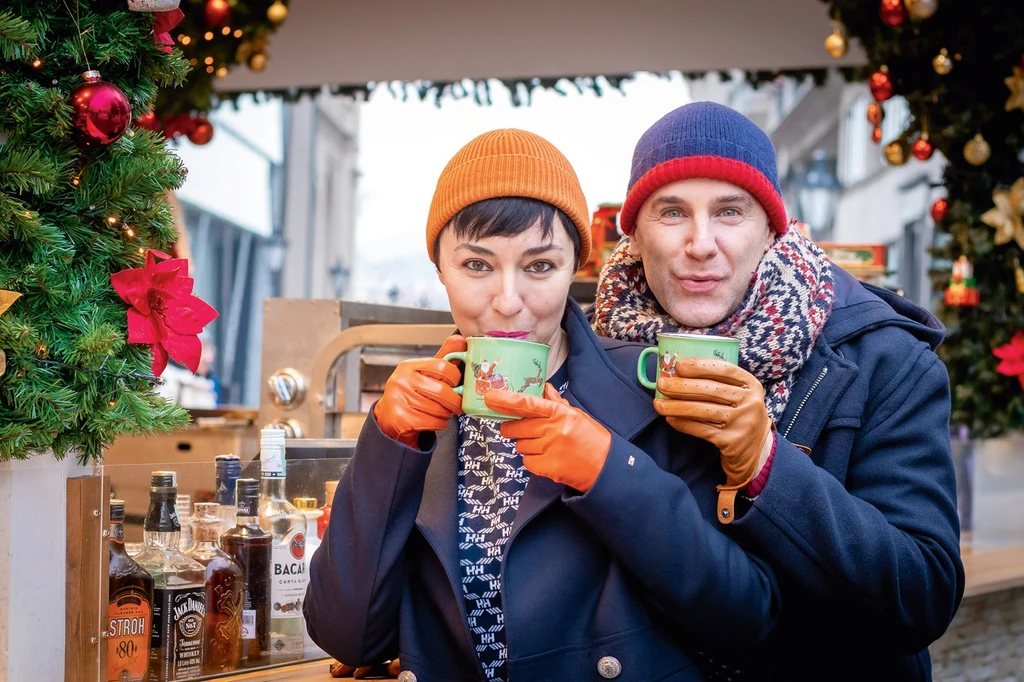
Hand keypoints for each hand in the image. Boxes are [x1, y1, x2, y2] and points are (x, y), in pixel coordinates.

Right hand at [373, 335, 465, 446]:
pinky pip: (431, 422)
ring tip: (442, 412)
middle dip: (454, 401)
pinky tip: (433, 420)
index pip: (442, 366)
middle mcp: (402, 380)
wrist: (389, 417)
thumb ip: (444, 357)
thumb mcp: (425, 373)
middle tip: (456, 405)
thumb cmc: (411, 393)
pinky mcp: (401, 418)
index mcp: (409, 367)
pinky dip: (438, 424)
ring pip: (438, 409)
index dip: (455, 377)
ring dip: (446, 414)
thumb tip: (461, 340)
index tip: (457, 384)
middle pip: (442, 391)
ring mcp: (399, 399)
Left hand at [484, 383, 611, 492]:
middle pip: (517, 427)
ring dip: (526, 445)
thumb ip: (556, 403)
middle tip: (518, 430)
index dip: (506, 400)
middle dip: (512, 428)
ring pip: (520, 446)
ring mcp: (550, 450)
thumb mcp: (577, 416)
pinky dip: (533, 461)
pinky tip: (546, 459)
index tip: (490, 397)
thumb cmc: (592, 438)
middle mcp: (553, 430)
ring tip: (544, 447)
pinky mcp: (548, 468)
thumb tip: (544, 387)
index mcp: (559, 413)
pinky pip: (527, 462)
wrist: (607, 467)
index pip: (527, 403)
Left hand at [654, 358, 773, 522]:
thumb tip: (679, 373)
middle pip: (711, 390)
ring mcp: (741, 423)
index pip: (725, 369)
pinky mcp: (731, 442)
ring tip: (658, 404)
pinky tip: (670, 419)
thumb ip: (720, 384)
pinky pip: (701, 429)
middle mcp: (750, 402)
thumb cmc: (740, 417)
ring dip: (676, 406)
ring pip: (702, 410)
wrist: (757, 452)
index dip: (700, 366)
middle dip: (681, 386)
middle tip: (661, 384)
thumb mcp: (741, 396)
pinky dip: (683, 424)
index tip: (679, 365)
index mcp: (751, 385)